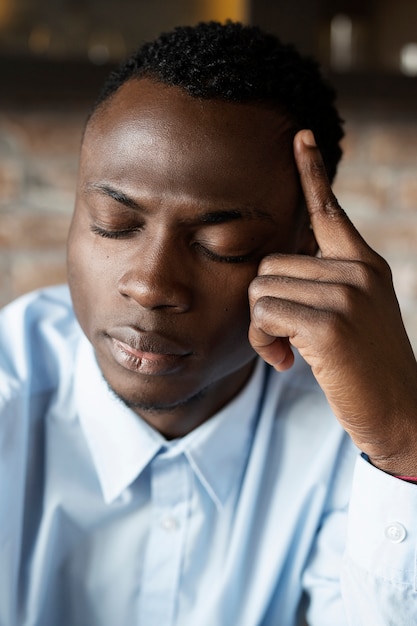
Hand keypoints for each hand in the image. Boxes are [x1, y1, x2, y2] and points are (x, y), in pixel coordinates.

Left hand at [248, 129, 416, 474]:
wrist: (400, 412)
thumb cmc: (366, 367)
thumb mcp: (354, 313)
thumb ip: (324, 284)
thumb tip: (270, 275)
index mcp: (363, 263)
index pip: (330, 210)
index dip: (312, 172)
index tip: (299, 137)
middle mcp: (357, 270)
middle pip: (269, 265)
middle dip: (264, 306)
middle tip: (284, 338)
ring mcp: (346, 294)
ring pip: (260, 289)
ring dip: (261, 327)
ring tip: (288, 351)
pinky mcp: (330, 323)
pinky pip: (263, 315)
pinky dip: (262, 342)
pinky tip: (286, 362)